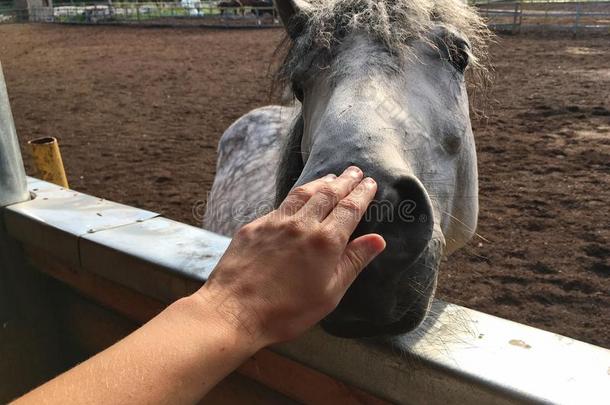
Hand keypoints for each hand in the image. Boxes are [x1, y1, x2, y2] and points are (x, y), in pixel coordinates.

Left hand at [198, 166, 385, 346]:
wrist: (234, 310)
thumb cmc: (286, 311)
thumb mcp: (330, 293)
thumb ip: (353, 262)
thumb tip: (377, 240)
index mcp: (325, 241)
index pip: (349, 208)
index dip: (361, 194)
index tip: (369, 182)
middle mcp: (301, 224)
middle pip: (328, 194)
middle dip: (344, 181)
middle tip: (354, 171)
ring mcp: (275, 222)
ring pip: (303, 194)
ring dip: (320, 183)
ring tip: (331, 177)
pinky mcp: (254, 227)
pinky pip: (280, 205)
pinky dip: (295, 197)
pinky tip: (297, 199)